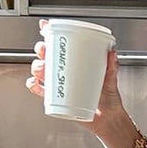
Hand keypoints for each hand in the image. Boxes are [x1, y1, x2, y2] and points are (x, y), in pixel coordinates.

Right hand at [25, 19, 127, 140]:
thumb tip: (112, 52)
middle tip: (44, 51)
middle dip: (41, 50)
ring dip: (37, 67)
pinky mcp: (56, 99)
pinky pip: (40, 91)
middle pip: (47, 55)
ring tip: (43, 69)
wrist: (108, 120)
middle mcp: (65, 71)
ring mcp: (60, 84)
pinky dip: (34, 86)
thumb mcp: (111, 79)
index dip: (49, 33)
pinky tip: (35, 83)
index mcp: (76, 62)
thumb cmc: (109, 98)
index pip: (61, 44)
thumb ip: (111, 66)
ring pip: (41, 71)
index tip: (45, 27)